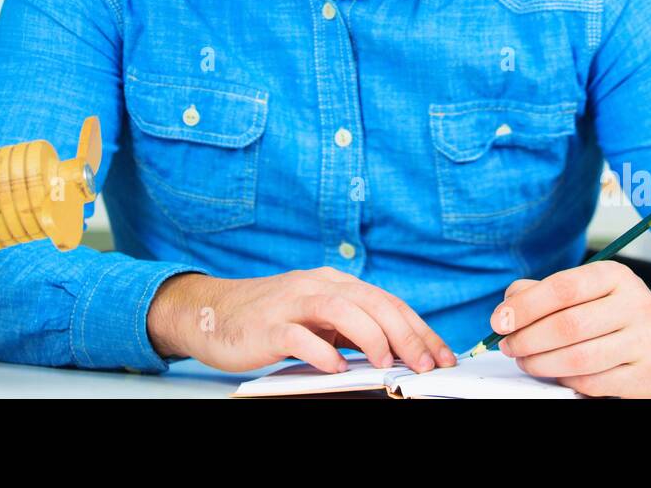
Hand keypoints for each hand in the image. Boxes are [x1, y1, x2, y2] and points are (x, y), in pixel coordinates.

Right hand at [147, 267, 457, 374]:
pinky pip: (299, 336)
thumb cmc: (266, 319)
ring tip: (388, 363)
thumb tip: (395, 351)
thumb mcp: (315, 318)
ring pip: (341, 310)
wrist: (210, 312)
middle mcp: (316, 286)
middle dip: (405, 334)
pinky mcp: (267, 325)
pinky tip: (335, 367)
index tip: (440, 354)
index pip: (386, 301)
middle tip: (425, 364)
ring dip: (370, 337)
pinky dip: (321, 351)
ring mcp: (291, 303)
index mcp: (333, 284)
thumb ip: (349, 328)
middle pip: (371, 302)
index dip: (418, 327)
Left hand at [491, 261, 650, 397]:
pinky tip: (556, 372)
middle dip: (527, 339)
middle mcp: (635, 305)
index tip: (499, 321)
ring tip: (525, 360)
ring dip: (540, 363)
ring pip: (577, 359)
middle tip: (508, 345)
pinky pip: (591, 383)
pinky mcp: (644, 376)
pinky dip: (565, 380)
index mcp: (615, 276)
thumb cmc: (612, 313)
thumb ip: (542, 292)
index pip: (563, 288)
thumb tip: (508, 308)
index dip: (525, 306)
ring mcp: (643, 342)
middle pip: (567, 326)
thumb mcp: (585, 290)